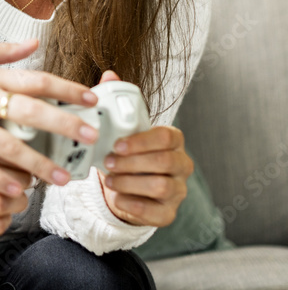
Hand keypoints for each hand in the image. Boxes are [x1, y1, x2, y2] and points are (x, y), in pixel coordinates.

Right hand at [0, 41, 99, 194]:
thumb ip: (2, 52)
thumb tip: (34, 43)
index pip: (35, 80)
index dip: (65, 88)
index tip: (90, 98)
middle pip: (30, 112)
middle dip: (63, 125)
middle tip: (90, 137)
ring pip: (7, 146)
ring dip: (37, 164)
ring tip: (61, 179)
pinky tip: (17, 190)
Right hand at [0, 150, 30, 241]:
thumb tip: (31, 157)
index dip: (22, 161)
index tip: (34, 166)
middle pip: (1, 180)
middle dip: (23, 182)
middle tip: (26, 182)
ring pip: (0, 204)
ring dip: (17, 203)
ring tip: (15, 199)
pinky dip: (6, 221)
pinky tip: (0, 214)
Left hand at [97, 72, 192, 225]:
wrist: (127, 186)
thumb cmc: (126, 153)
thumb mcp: (122, 129)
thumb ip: (117, 102)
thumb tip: (110, 75)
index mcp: (172, 141)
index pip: (167, 136)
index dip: (142, 141)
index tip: (117, 143)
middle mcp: (181, 165)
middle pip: (165, 162)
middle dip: (133, 162)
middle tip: (108, 162)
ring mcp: (178, 191)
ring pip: (161, 187)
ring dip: (130, 182)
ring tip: (109, 179)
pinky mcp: (168, 213)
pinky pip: (156, 212)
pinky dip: (133, 205)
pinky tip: (117, 197)